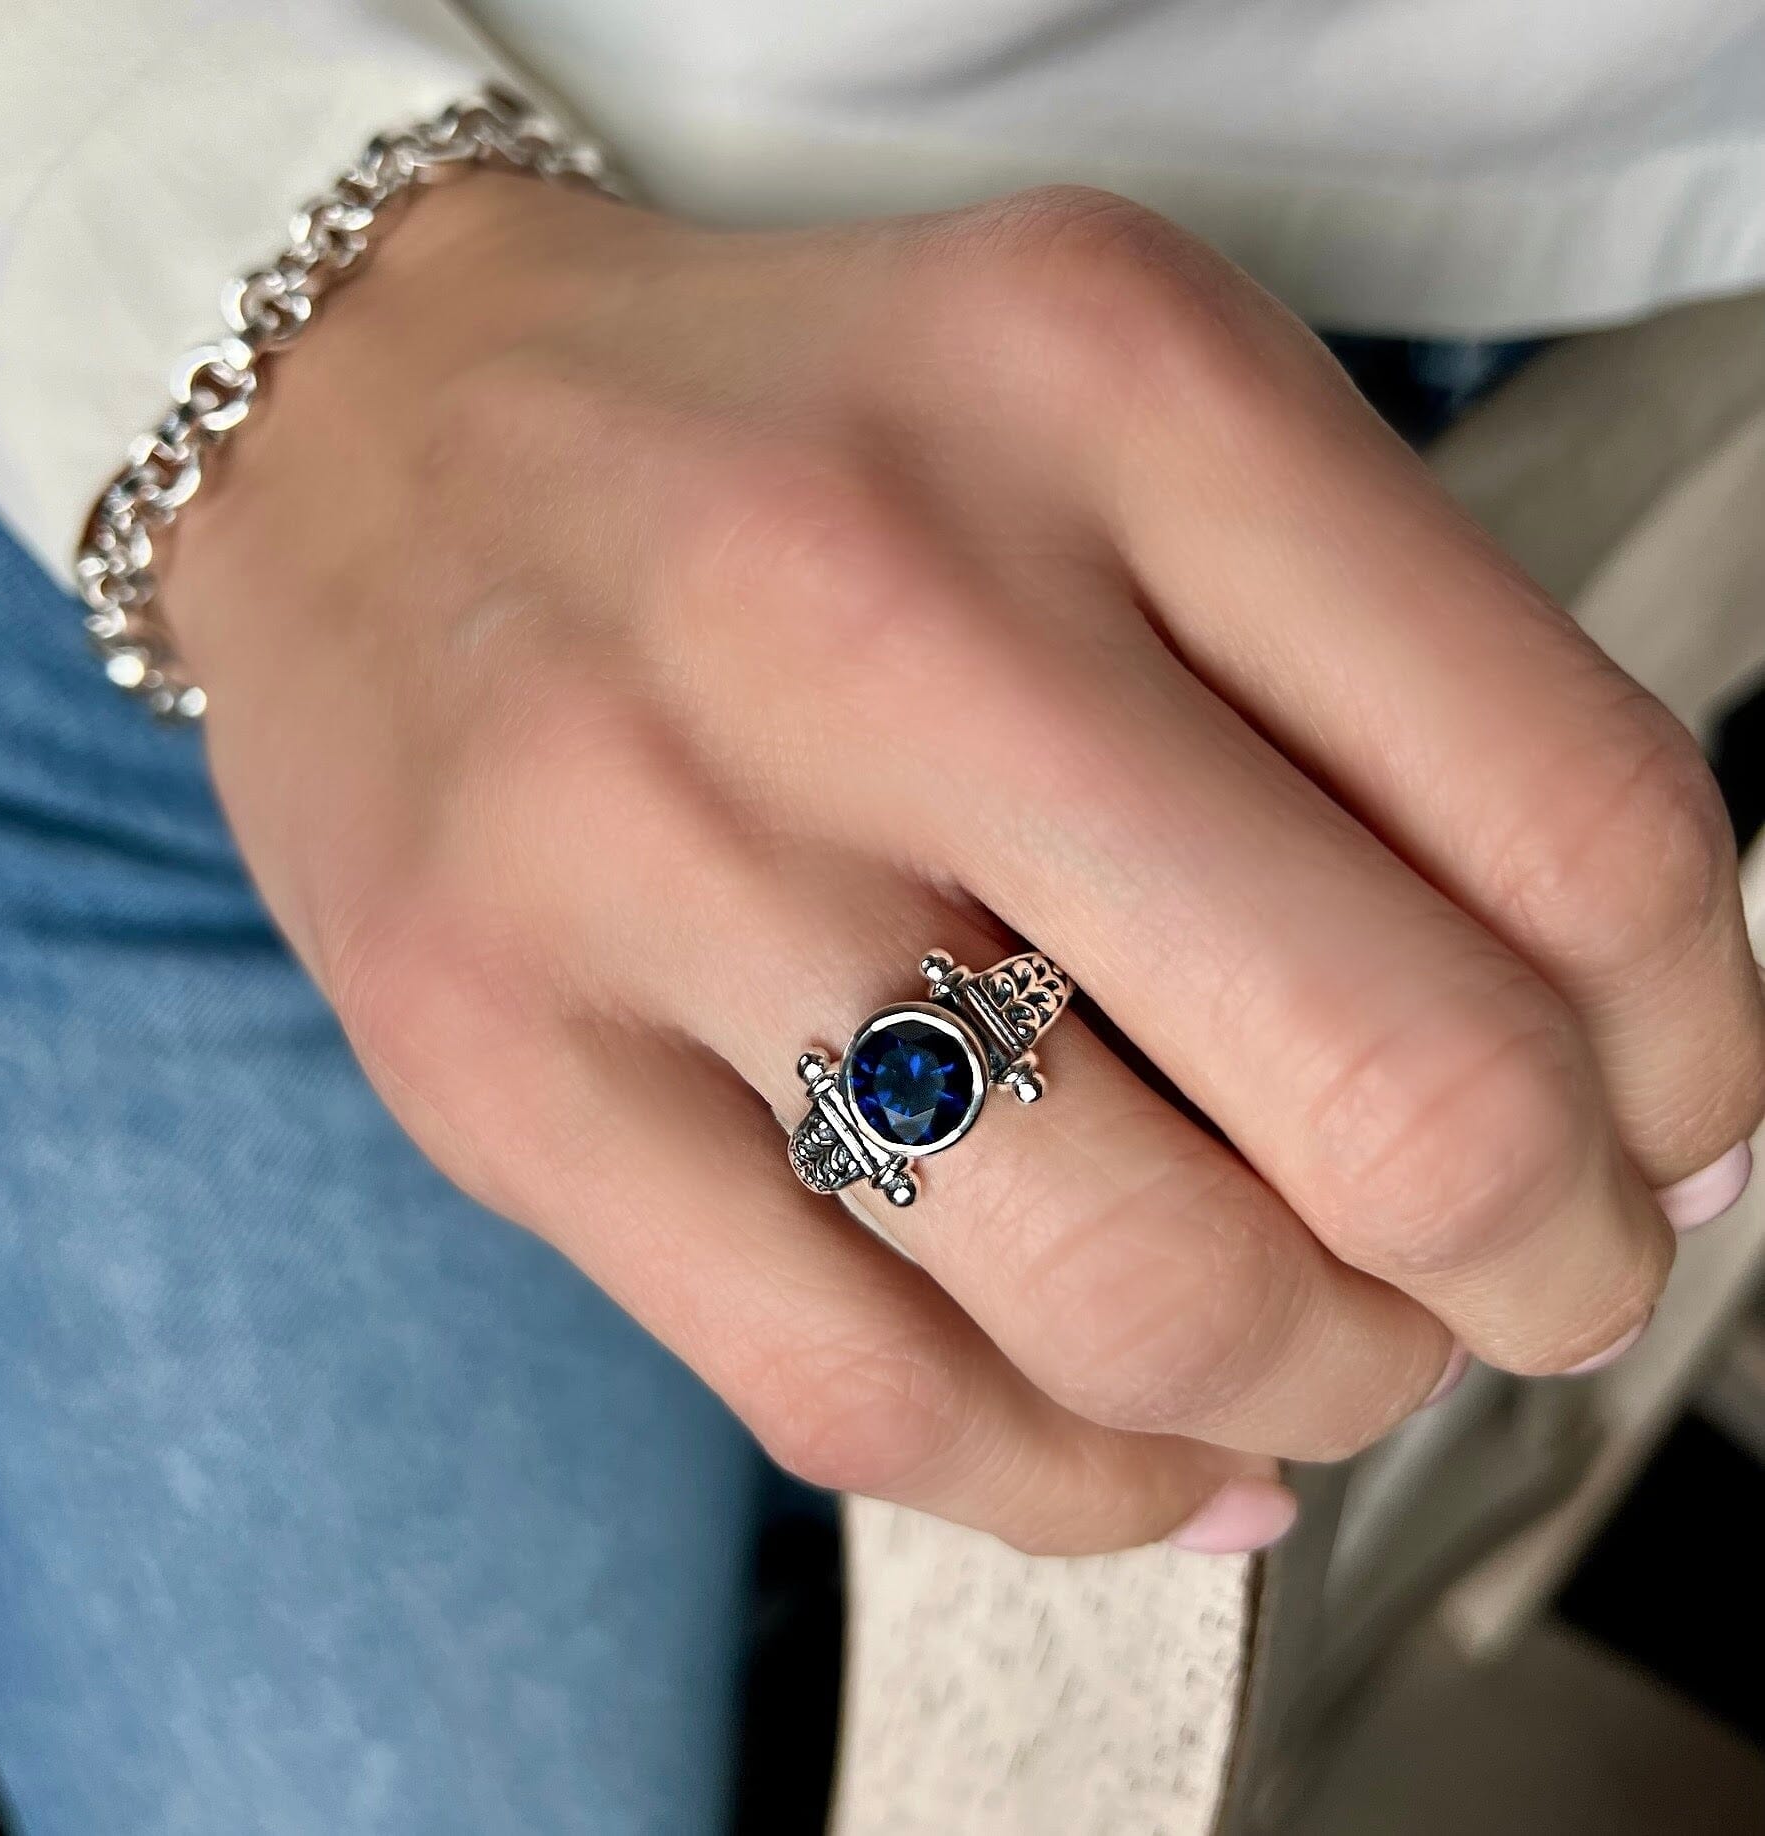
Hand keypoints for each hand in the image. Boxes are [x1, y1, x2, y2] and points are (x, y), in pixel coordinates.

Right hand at [169, 175, 1764, 1553]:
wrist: (373, 427)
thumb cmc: (776, 436)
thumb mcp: (1116, 410)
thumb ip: (1381, 694)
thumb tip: (1607, 1081)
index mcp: (1102, 395)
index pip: (1567, 816)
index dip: (1686, 1047)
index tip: (1663, 1121)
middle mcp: (873, 617)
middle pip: (1390, 1096)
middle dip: (1541, 1265)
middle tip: (1530, 1277)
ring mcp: (657, 855)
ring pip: (1133, 1299)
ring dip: (1318, 1387)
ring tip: (1325, 1353)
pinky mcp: (504, 1064)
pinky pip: (868, 1397)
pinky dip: (1077, 1487)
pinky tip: (1144, 1448)